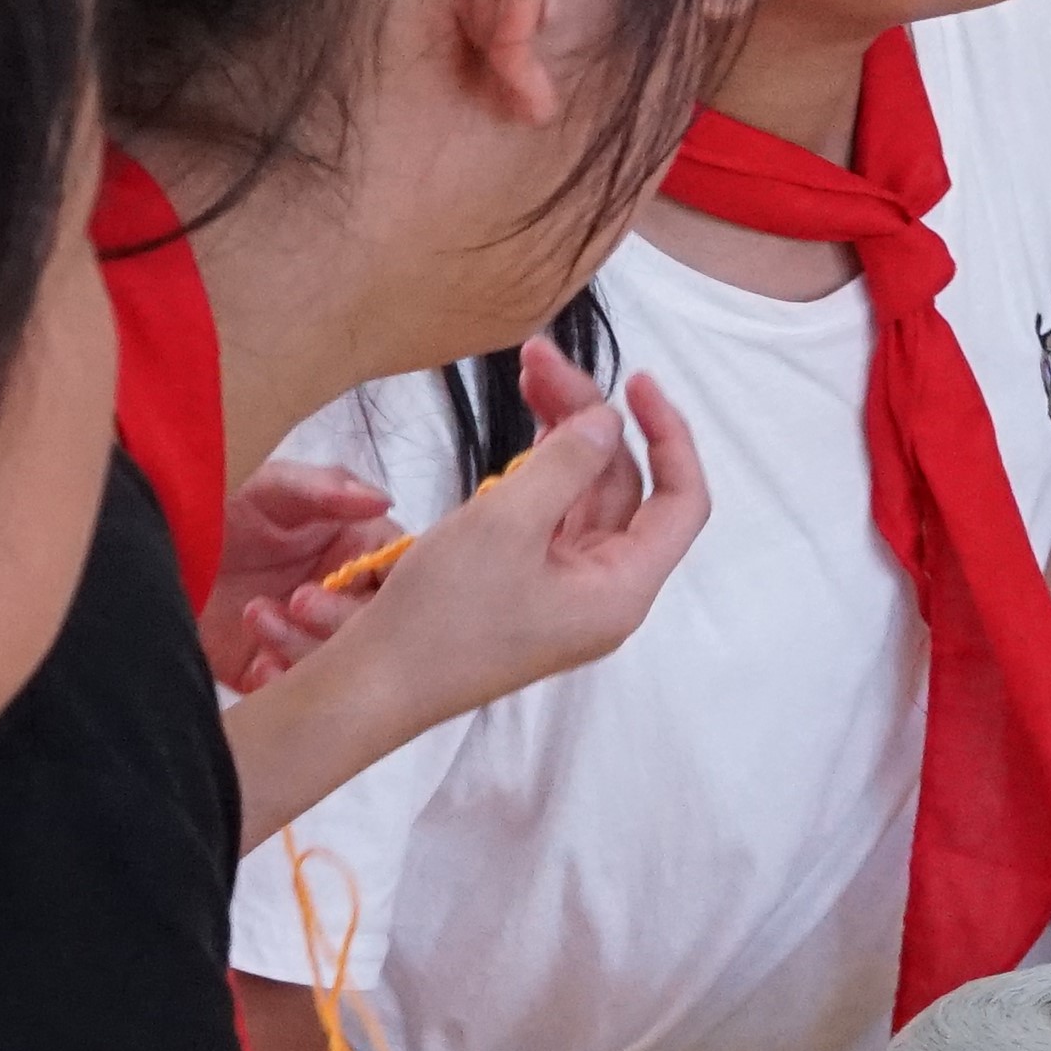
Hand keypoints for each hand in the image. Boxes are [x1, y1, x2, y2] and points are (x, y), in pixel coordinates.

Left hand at [201, 458, 397, 692]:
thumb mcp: (272, 488)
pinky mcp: (272, 671)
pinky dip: (283, 682)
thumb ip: (325, 488)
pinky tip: (259, 662)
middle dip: (341, 619)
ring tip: (260, 618)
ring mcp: (306, 636)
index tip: (354, 579)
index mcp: (354, 549)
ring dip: (305, 647)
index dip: (386, 583)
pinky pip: (296, 689)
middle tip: (298, 599)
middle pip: (375, 626)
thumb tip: (382, 501)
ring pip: (339, 662)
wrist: (153, 559)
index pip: (397, 573)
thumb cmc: (219, 513)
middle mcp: (339, 596)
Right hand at [335, 342, 711, 722]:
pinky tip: (519, 437)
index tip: (636, 381)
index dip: (669, 435)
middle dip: (590, 419)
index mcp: (622, 588)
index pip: (682, 500)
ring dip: (560, 438)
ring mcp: (562, 590)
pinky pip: (548, 518)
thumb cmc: (441, 616)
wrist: (369, 688)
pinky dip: (536, 473)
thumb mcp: (506, 522)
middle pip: (622, 487)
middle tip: (539, 362)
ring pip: (581, 496)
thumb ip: (568, 462)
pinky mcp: (523, 587)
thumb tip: (608, 422)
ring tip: (529, 377)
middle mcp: (602, 591)